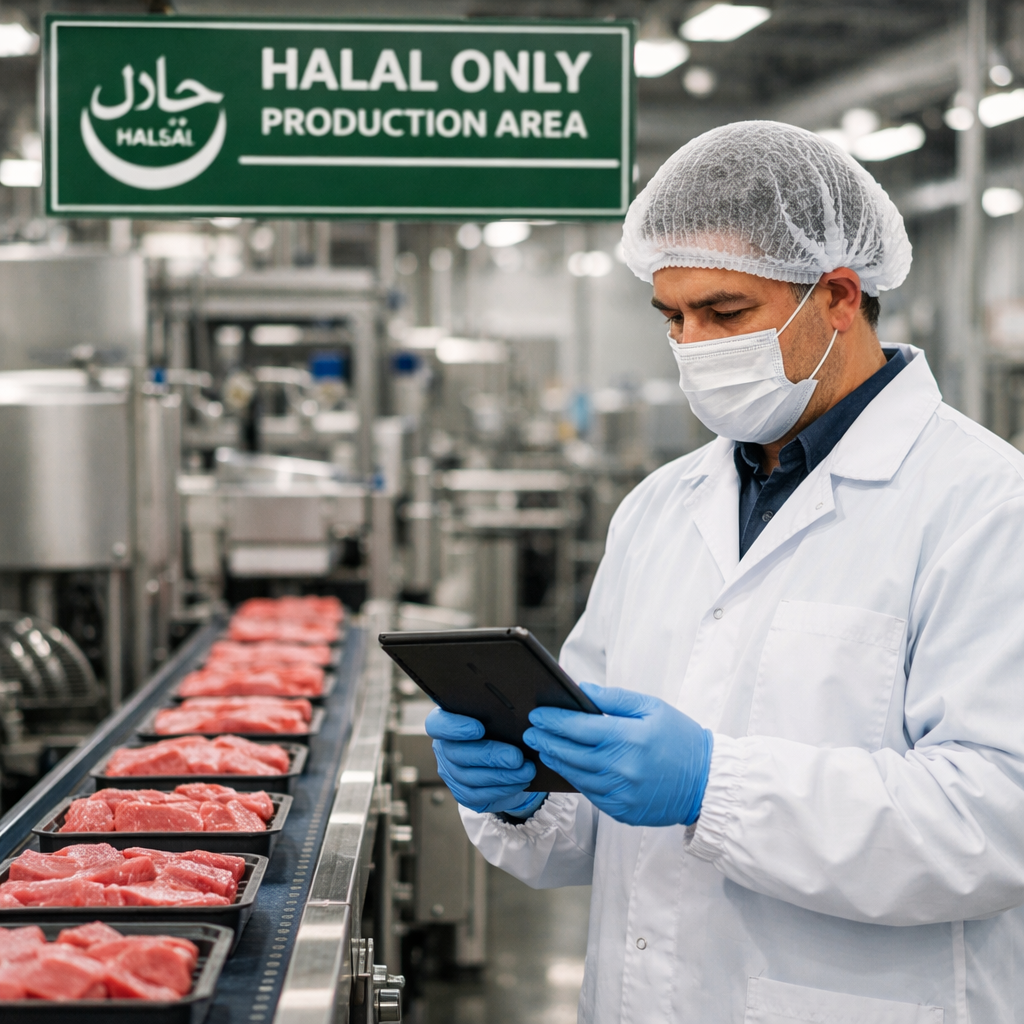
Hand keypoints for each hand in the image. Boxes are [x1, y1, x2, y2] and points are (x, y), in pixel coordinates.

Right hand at [425, 707, 546, 815]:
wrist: (504, 754)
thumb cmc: (500, 725)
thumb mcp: (496, 714)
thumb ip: (496, 710)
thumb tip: (515, 710)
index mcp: (446, 721)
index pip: (437, 724)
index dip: (454, 727)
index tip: (479, 728)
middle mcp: (443, 748)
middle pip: (457, 754)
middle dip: (490, 756)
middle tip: (516, 757)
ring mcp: (450, 772)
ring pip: (469, 777)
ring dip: (501, 775)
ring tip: (527, 770)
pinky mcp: (461, 793)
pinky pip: (478, 795)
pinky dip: (502, 789)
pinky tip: (521, 782)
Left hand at [523, 683, 711, 827]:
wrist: (706, 783)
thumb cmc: (680, 739)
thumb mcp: (652, 708)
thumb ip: (615, 698)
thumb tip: (582, 690)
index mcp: (629, 738)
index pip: (579, 727)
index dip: (554, 719)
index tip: (537, 713)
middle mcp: (622, 768)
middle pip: (570, 752)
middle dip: (546, 739)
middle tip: (530, 730)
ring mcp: (621, 793)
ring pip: (576, 775)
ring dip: (555, 759)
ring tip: (542, 746)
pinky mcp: (621, 811)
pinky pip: (589, 793)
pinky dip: (574, 778)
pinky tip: (566, 766)